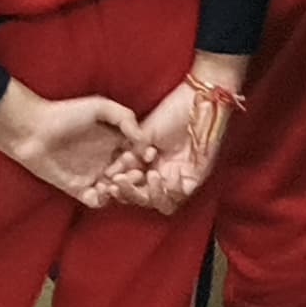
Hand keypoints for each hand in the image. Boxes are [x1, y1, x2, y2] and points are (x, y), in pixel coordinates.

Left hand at [0, 81, 146, 204]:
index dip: (146, 156)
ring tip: (113, 181)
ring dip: (121, 189)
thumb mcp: (100, 107)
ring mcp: (94, 175)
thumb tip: (143, 138)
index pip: (139, 153)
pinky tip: (99, 189)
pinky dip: (101, 199)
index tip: (147, 155)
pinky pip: (96, 201)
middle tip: (132, 171)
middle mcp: (108, 159)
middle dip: (136, 175)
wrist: (33, 130)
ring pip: (118, 190)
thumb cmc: (65, 114)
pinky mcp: (78, 189)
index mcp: (116, 139)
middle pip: (132, 174)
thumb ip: (125, 117)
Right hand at [107, 51, 247, 213]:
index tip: (110, 180)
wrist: (195, 103)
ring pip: (160, 203)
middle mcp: (161, 176)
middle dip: (130, 193)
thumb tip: (112, 174)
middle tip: (120, 182)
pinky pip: (179, 196)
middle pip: (143, 198)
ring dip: (151, 194)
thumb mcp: (143, 135)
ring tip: (149, 175)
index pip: (130, 186)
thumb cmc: (170, 113)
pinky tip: (170, 172)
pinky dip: (172, 187)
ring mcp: (177, 179)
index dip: (119, 187)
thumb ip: (130, 154)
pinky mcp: (194, 179)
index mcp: (146, 166)